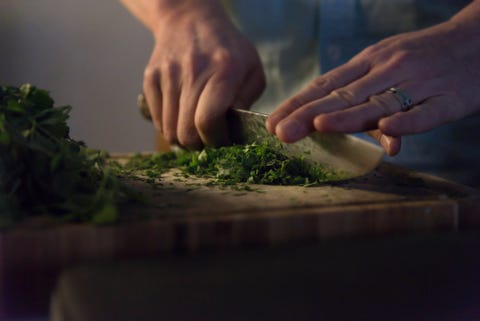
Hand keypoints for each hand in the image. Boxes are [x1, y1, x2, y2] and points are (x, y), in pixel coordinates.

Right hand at [142, 2, 264, 148]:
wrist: (189, 19)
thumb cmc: (228, 49)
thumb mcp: (252, 69)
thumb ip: (247, 100)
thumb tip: (234, 129)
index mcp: (224, 70)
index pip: (208, 120)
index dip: (216, 140)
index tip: (224, 141)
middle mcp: (192, 71)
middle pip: (186, 132)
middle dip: (200, 145)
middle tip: (209, 140)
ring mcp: (167, 75)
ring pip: (169, 131)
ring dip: (184, 139)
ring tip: (196, 130)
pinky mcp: (150, 78)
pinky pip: (157, 120)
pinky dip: (170, 127)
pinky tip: (183, 118)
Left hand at [266, 7, 479, 155]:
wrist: (479, 40)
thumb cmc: (424, 58)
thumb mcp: (387, 67)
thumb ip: (363, 98)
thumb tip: (332, 129)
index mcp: (370, 62)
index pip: (327, 85)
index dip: (298, 104)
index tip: (272, 123)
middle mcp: (388, 69)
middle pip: (344, 95)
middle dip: (309, 115)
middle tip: (281, 133)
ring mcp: (419, 83)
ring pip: (379, 102)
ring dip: (349, 116)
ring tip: (320, 126)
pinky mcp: (449, 99)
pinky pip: (426, 112)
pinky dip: (407, 121)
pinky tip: (387, 129)